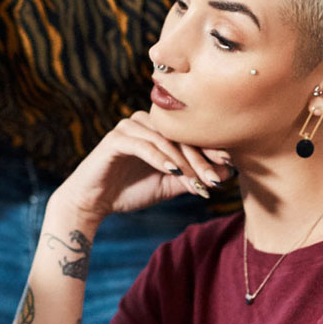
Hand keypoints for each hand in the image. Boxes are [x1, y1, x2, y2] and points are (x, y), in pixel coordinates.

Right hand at [55, 112, 232, 223]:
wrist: (93, 202)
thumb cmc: (130, 190)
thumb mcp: (168, 184)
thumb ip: (191, 177)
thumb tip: (225, 173)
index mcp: (157, 129)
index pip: (188, 134)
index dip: (210, 148)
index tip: (229, 165)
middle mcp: (144, 121)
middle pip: (179, 136)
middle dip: (200, 159)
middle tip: (215, 179)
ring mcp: (129, 127)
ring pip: (164, 140)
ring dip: (183, 161)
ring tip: (197, 181)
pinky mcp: (116, 139)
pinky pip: (143, 145)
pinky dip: (159, 158)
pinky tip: (173, 171)